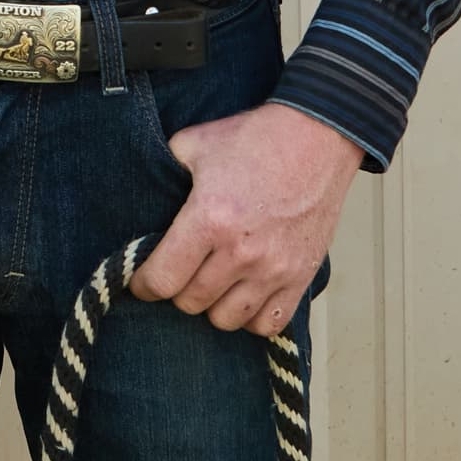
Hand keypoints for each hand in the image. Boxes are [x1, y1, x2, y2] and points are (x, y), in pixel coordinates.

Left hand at [128, 102, 360, 337]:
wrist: (317, 136)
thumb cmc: (255, 138)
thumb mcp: (193, 144)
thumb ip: (164, 174)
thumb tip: (142, 198)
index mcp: (209, 218)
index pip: (162, 280)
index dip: (144, 285)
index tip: (142, 281)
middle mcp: (241, 251)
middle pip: (191, 302)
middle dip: (178, 290)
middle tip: (181, 272)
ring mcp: (275, 268)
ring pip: (226, 319)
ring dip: (213, 305)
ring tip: (213, 283)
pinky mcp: (301, 276)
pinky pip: (268, 325)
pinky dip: (252, 317)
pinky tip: (244, 295)